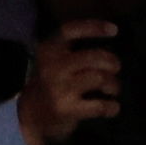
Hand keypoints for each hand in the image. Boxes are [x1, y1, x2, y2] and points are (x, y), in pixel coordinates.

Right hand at [19, 18, 121, 144]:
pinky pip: (100, 105)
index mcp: (48, 50)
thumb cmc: (51, 83)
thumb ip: (73, 50)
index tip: (114, 30)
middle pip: (94, 56)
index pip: (71, 30)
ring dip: (114, 84)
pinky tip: (112, 108)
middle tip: (115, 69)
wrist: (30, 116)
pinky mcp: (66, 109)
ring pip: (100, 78)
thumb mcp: (53, 61)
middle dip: (112, 62)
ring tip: (112, 89)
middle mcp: (52, 66)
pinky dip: (112, 107)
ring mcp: (59, 88)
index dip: (94, 27)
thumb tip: (110, 39)